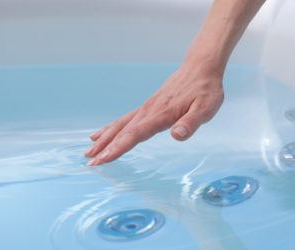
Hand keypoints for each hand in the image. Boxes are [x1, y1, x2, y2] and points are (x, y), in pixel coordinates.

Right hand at [85, 61, 223, 165]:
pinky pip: (124, 120)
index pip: (134, 134)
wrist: (200, 67)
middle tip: (90, 162)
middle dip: (105, 148)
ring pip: (119, 125)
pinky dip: (110, 129)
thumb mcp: (205, 108)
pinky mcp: (146, 107)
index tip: (103, 159)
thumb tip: (177, 135)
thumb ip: (191, 123)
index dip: (118, 148)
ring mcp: (145, 108)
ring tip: (89, 151)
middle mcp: (148, 111)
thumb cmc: (205, 89)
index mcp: (160, 114)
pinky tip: (100, 135)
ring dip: (104, 139)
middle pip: (121, 132)